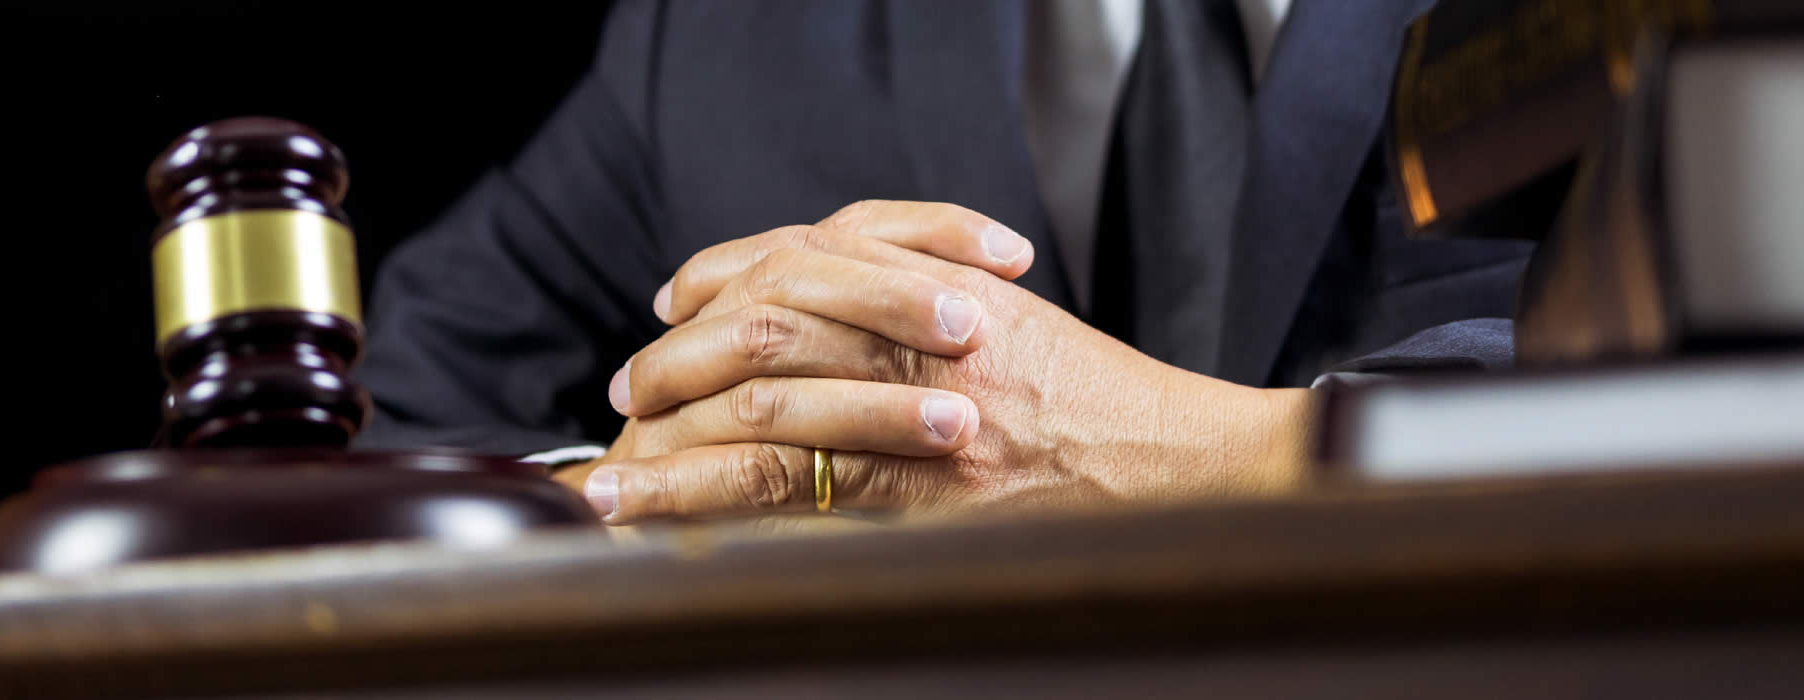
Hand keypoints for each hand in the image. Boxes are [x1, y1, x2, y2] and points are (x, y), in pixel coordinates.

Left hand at [556, 201, 1314, 522]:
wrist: (1186, 465)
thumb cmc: (1109, 407)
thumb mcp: (1020, 327)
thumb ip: (927, 307)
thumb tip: (832, 321)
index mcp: (945, 284)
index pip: (804, 253)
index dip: (724, 270)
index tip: (675, 298)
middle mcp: (928, 331)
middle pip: (769, 314)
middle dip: (683, 349)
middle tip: (631, 385)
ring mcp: (925, 406)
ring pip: (766, 393)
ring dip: (676, 424)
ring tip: (617, 459)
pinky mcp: (926, 485)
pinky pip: (792, 484)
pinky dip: (705, 494)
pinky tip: (654, 510)